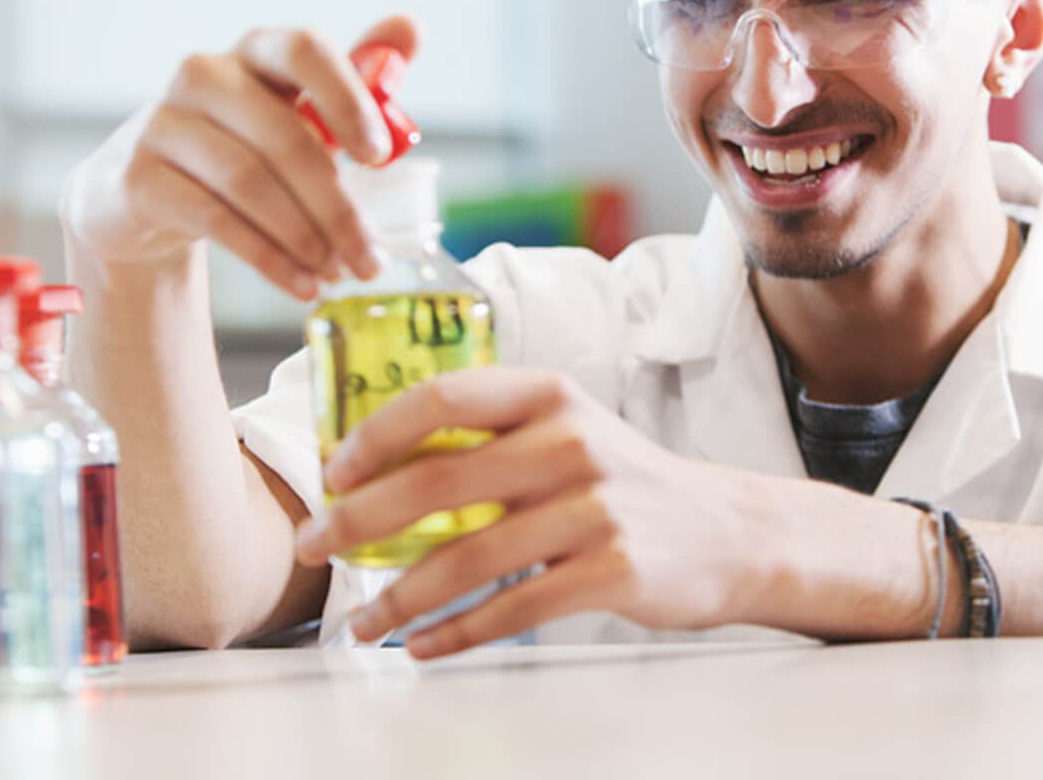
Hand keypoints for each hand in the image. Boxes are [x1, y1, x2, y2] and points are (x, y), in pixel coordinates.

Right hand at [60, 15, 419, 299]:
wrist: (147, 196)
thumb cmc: (243, 146)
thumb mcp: (298, 114)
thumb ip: (356, 80)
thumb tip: (411, 26)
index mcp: (255, 53)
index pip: (303, 49)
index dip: (346, 99)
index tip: (379, 156)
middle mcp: (203, 76)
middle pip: (284, 138)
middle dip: (337, 207)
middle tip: (372, 259)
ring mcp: (163, 125)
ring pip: (249, 183)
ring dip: (304, 238)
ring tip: (338, 275)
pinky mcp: (139, 179)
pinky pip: (215, 220)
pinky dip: (268, 259)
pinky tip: (300, 284)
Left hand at [294, 367, 769, 657]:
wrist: (727, 533)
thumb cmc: (622, 483)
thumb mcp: (566, 433)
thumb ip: (489, 439)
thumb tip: (376, 470)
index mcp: (549, 395)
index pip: (443, 396)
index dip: (375, 433)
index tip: (331, 471)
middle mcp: (571, 442)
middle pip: (439, 480)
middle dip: (359, 520)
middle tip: (314, 548)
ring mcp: (595, 508)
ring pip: (468, 557)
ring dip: (399, 596)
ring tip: (361, 621)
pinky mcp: (611, 570)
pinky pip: (512, 608)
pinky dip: (456, 634)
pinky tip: (422, 646)